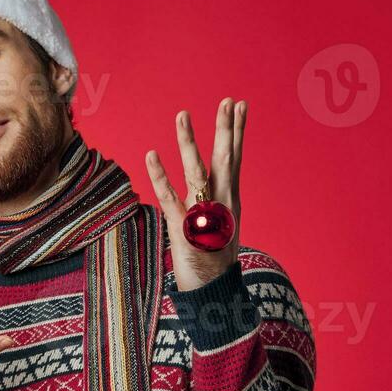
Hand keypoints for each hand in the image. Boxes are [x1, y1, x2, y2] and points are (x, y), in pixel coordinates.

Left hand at [145, 98, 245, 291]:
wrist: (213, 290)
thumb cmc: (215, 256)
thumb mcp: (224, 222)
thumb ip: (221, 198)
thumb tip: (221, 178)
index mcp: (230, 199)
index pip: (235, 158)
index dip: (237, 131)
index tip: (240, 105)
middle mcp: (220, 203)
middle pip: (225, 159)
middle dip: (226, 129)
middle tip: (227, 100)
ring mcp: (202, 214)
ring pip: (196, 171)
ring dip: (189, 142)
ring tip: (183, 114)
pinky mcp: (181, 228)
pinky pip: (168, 197)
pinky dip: (159, 175)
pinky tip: (151, 154)